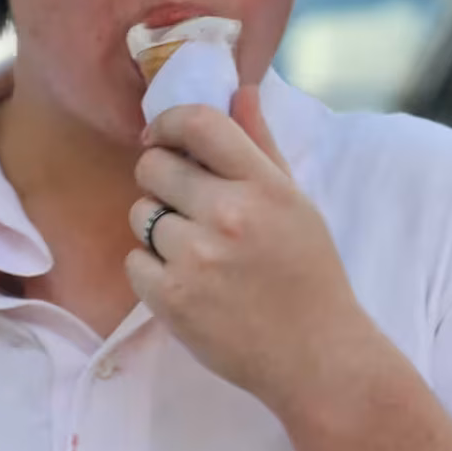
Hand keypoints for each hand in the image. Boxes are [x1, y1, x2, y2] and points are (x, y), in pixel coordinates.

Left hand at [126, 85, 364, 416]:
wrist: (318, 359)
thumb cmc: (308, 274)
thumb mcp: (296, 202)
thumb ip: (261, 144)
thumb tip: (238, 91)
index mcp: (262, 185)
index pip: (197, 123)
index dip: (167, 123)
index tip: (161, 137)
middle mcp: (228, 215)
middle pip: (152, 166)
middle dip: (160, 179)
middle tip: (184, 204)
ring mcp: (196, 258)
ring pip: (140, 214)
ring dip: (158, 228)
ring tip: (196, 251)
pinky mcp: (172, 298)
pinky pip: (133, 260)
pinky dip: (151, 270)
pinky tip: (187, 282)